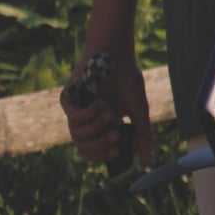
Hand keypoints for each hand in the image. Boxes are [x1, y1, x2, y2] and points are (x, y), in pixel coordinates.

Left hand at [61, 53, 152, 167]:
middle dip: (100, 146)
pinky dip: (90, 113)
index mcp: (103, 125)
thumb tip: (146, 158)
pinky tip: (100, 102)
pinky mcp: (68, 100)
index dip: (104, 155)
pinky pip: (75, 118)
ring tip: (110, 113)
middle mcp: (88, 120)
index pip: (97, 150)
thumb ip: (142, 133)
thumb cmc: (127, 80)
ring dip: (96, 128)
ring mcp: (77, 110)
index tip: (117, 153)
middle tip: (116, 136)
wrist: (116, 56)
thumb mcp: (139, 110)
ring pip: (78, 136)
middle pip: (84, 148)